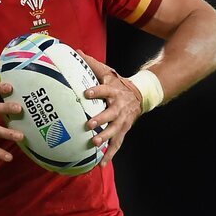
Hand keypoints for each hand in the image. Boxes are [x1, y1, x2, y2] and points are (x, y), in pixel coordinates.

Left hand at [78, 51, 141, 166]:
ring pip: (114, 131)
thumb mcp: (107, 72)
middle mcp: (118, 107)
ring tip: (95, 144)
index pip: (104, 90)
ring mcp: (122, 121)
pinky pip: (116, 145)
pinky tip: (101, 165)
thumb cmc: (117, 84)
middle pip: (110, 114)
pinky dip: (109, 155)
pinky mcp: (123, 131)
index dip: (96, 91)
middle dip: (100, 119)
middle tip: (89, 124)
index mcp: (113, 92)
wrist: (139, 95)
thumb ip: (91, 64)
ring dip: (105, 138)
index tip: (86, 93)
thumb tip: (75, 51)